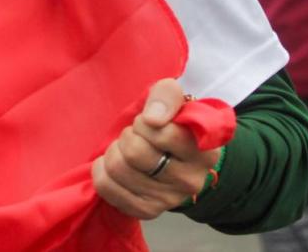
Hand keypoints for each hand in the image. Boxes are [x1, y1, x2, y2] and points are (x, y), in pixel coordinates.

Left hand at [92, 78, 221, 219]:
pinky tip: (117, 164)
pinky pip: (106, 186)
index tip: (149, 123)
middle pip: (134, 152)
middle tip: (136, 136)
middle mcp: (190, 180)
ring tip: (128, 150)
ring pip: (117, 168)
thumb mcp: (174, 98)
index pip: (161, 133)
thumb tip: (152, 118)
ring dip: (115, 151)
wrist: (172, 154)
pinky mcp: (147, 210)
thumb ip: (166, 96)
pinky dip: (102, 169)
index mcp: (204, 151)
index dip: (145, 122)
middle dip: (128, 136)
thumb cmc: (171, 122)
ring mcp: (169, 200)